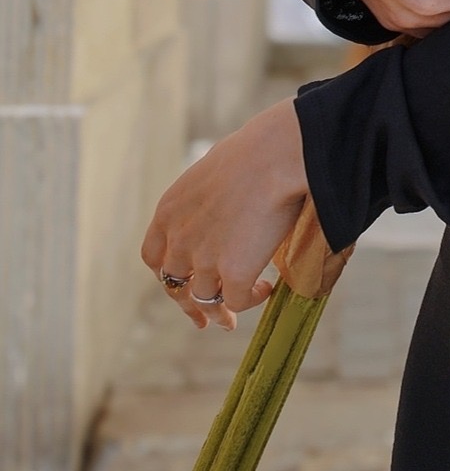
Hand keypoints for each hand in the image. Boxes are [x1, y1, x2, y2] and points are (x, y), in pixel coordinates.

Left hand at [141, 99, 308, 329]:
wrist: (276, 156)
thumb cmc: (255, 151)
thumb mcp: (213, 171)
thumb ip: (207, 196)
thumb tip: (225, 201)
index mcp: (168, 212)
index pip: (154, 256)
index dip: (167, 274)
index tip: (182, 283)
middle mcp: (179, 240)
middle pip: (175, 285)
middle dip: (189, 305)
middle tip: (205, 319)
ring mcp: (205, 259)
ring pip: (205, 300)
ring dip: (219, 312)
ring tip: (235, 316)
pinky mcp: (234, 273)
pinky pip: (238, 300)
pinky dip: (251, 300)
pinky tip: (266, 290)